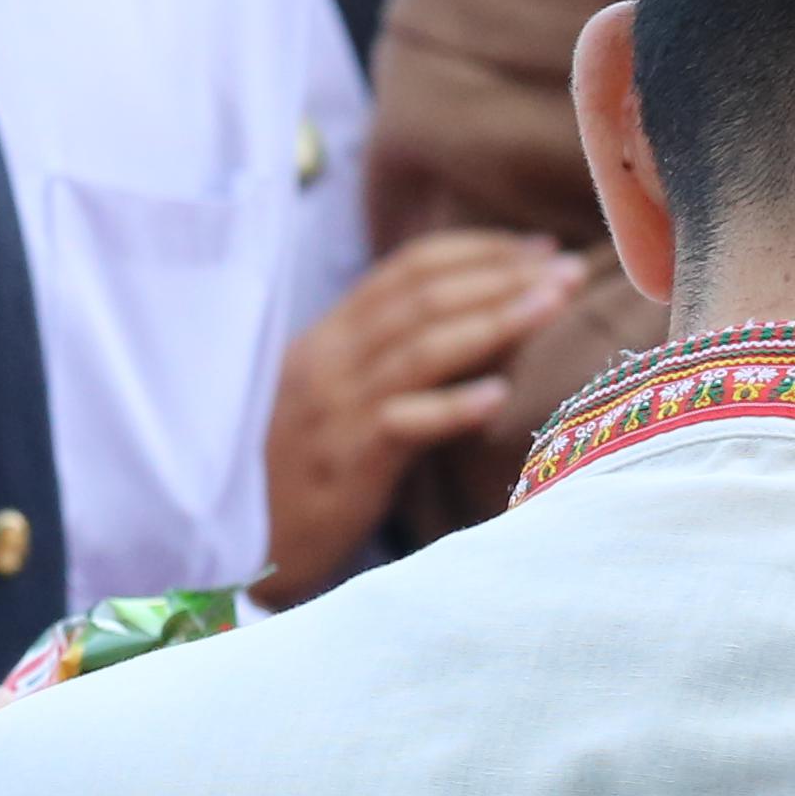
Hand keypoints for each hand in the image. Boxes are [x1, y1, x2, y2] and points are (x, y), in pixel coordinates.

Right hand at [265, 230, 592, 603]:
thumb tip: (475, 331)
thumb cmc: (292, 476)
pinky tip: (498, 396)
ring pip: (421, 348)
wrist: (227, 546)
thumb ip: (384, 363)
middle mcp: (328, 362)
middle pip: (422, 298)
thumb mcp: (330, 402)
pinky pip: (402, 424)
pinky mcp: (342, 464)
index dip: (477, 251)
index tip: (538, 249)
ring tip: (553, 304)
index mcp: (327, 339)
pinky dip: (452, 406)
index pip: (406, 270)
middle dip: (501, 275)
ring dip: (495, 320)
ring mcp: (333, 410)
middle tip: (567, 268)